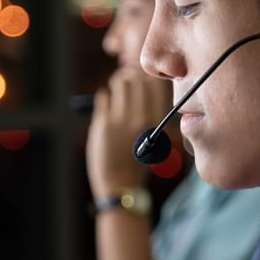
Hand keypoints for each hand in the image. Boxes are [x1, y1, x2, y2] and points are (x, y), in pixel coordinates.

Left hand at [86, 67, 172, 198]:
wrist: (120, 185)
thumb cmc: (135, 162)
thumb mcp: (152, 138)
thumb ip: (150, 114)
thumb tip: (144, 86)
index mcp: (156, 122)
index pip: (157, 85)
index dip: (148, 75)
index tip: (143, 76)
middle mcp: (141, 118)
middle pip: (138, 79)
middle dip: (132, 74)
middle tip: (127, 77)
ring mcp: (121, 119)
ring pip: (121, 83)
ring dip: (117, 80)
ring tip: (116, 84)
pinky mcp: (103, 123)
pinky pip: (103, 97)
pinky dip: (103, 95)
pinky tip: (105, 99)